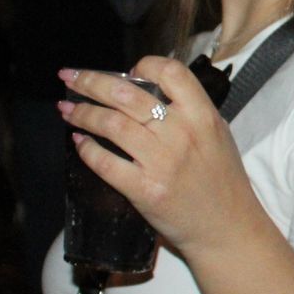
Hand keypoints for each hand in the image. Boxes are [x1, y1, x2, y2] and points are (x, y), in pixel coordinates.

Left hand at [58, 57, 263, 258]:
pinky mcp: (145, 190)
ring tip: (66, 110)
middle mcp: (181, 134)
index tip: (126, 72)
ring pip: (111, 124)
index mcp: (203, 116)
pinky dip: (87, 150)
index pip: (170, 72)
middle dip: (91, 82)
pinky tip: (79, 142)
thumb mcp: (217, 135)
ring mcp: (162, 162)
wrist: (227, 228)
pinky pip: (105, 163)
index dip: (143, 66)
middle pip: (127, 94)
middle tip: (69, 78)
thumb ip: (189, 111)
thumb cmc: (222, 181)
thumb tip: (146, 91)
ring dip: (82, 113)